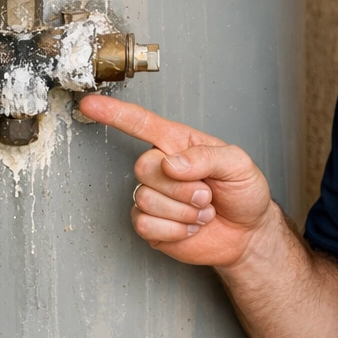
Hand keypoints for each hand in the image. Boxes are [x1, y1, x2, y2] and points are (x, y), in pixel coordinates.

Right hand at [77, 93, 276, 267]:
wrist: (247, 233)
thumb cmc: (244, 193)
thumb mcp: (239, 164)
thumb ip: (207, 156)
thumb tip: (171, 163)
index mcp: (179, 144)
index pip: (141, 124)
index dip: (114, 113)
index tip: (90, 105)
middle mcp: (162, 167)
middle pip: (144, 167)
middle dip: (181, 187)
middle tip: (206, 195)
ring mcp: (154, 195)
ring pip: (145, 198)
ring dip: (182, 211)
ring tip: (202, 211)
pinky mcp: (151, 224)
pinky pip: (145, 224)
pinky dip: (174, 230)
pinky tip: (190, 227)